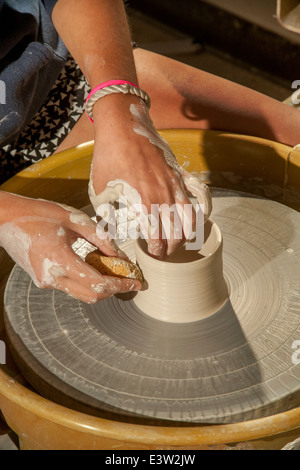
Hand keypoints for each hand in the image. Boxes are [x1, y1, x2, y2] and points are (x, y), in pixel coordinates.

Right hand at [0, 193, 140, 302]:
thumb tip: (121, 256)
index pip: (97, 283)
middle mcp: (51, 277)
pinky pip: (71, 286)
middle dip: (114, 290)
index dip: (120, 285)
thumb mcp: (74, 219)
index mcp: (59, 259)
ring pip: (81, 294)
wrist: (6, 219)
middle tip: (130, 280)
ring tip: (116, 272)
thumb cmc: (38, 213)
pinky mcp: (43, 280)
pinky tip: (95, 267)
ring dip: (101, 286)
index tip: (136, 282)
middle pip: (91, 295)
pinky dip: (87, 281)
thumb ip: (100, 238)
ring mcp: (45, 281)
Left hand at [89, 96, 211, 258]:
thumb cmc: (109, 157)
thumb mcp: (99, 190)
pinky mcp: (180, 172)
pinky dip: (205, 207)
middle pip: (175, 231)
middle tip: (164, 253)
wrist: (122, 126)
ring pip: (189, 217)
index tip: (154, 254)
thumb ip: (106, 216)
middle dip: (171, 247)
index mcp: (143, 202)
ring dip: (187, 233)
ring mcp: (175, 183)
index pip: (157, 237)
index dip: (158, 250)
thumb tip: (108, 235)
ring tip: (180, 241)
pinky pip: (200, 192)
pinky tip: (202, 216)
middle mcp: (163, 195)